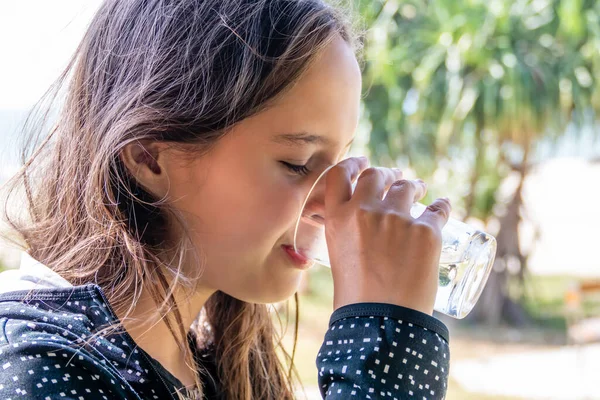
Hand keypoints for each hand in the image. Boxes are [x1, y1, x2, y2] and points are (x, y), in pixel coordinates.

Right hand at [324, 157, 451, 314]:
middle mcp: (365, 211)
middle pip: (375, 174)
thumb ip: (348, 236)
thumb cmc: (357, 298)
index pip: (339, 174)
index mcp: (338, 218)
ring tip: (420, 189)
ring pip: (407, 186)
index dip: (352, 163)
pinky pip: (438, 208)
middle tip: (396, 177)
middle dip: (387, 173)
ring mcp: (397, 218)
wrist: (383, 322)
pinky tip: (443, 205)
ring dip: (414, 185)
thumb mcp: (339, 258)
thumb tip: (361, 231)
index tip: (362, 162)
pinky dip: (441, 206)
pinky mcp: (426, 230)